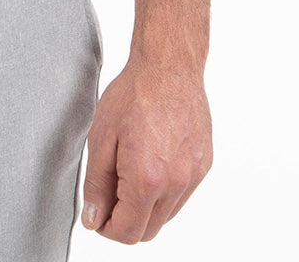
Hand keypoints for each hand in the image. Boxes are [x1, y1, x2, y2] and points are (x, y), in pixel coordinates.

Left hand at [80, 54, 212, 242]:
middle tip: (109, 196)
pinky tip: (151, 162)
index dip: (107, 228)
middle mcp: (175, 184)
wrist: (168, 67)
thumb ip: (97, 184)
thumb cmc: (133, 94)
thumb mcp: (101, 137)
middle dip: (125, 221)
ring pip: (166, 215)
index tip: (98, 214)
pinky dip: (164, 191)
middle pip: (148, 231)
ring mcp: (193, 176)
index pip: (128, 232)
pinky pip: (181, 195)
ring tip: (128, 172)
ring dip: (145, 207)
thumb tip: (95, 218)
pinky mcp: (203, 165)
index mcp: (146, 180)